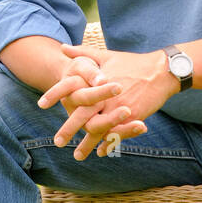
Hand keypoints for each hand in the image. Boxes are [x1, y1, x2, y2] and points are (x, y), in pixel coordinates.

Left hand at [52, 43, 176, 159]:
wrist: (160, 71)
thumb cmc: (132, 63)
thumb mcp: (106, 55)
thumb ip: (82, 53)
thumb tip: (62, 47)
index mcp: (97, 80)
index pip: (71, 88)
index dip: (55, 95)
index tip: (41, 104)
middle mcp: (105, 95)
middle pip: (82, 115)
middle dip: (69, 129)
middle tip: (57, 142)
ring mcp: (118, 108)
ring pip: (99, 129)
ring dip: (88, 144)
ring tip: (78, 155)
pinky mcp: (132, 117)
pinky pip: (117, 134)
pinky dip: (108, 144)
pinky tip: (101, 152)